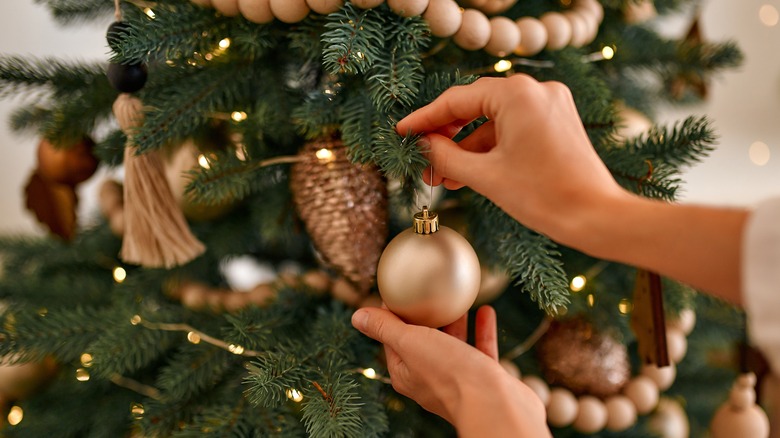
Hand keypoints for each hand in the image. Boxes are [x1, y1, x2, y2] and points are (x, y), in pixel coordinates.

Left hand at [351, 305, 549, 436]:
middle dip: (425, 317)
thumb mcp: (411, 343)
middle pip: (423, 342)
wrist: (496, 406)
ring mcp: (459, 380)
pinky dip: (482, 330)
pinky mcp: (485, 379)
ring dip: (455, 322)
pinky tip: (486, 310)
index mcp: (406, 373)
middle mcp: (430, 379)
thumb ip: (385, 328)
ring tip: (457, 299)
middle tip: (429, 290)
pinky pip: (481, 350)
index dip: (393, 315)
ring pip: (454, 346)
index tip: (399, 292)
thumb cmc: (450, 374)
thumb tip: (357, 316)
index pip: (392, 340)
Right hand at [396, 75, 626, 248]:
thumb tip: (422, 146)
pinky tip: (470, 174)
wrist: (596, 216)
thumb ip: (445, 157)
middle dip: (447, 138)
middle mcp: (536, 90)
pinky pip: (513, 129)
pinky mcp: (557, 121)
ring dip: (467, 149)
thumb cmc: (543, 195)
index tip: (402, 132)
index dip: (425, 119)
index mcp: (517, 94)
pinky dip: (491, 150)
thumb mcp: (484, 176)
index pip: (457, 100)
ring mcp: (550, 104)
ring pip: (493, 122)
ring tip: (443, 178)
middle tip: (423, 161)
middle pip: (475, 107)